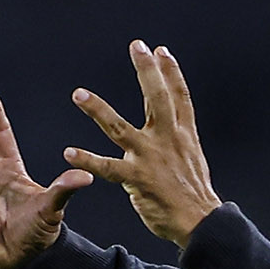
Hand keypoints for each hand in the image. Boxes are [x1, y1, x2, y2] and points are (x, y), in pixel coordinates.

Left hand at [65, 40, 222, 247]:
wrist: (200, 222)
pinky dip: (88, 160)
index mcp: (183, 135)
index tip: (160, 50)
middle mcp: (167, 140)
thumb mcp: (192, 158)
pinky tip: (69, 153)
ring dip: (98, 110)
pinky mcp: (137, 179)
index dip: (171, 72)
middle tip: (136, 46)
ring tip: (78, 94)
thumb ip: (178, 138)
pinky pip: (107, 168)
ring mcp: (150, 158)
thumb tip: (174, 122)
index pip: (178, 97)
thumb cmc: (194, 193)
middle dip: (147, 71)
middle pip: (157, 99)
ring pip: (120, 128)